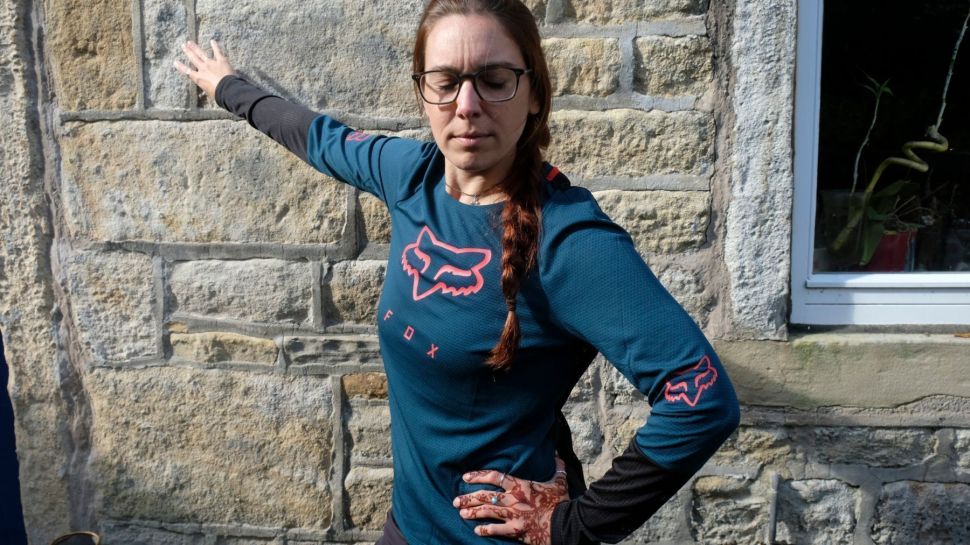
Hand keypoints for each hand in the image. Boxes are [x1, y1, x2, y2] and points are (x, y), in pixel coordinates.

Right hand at [173, 39, 236, 99]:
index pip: (187, 71)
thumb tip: (208, 88)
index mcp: (199, 78)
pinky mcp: (221, 61)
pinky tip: (212, 41)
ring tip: (190, 42)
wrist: (228, 89)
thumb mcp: (209, 93)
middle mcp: (203, 69)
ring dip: (195, 47)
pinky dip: (215, 46)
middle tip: (183, 45)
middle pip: (193, 59)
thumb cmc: (218, 95)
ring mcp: (211, 63)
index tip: (175, 62)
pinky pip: (217, 52)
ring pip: (201, 54)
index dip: (181, 66)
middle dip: (188, 51)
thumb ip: (207, 87)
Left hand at [453, 458, 568, 544]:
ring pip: (487, 512)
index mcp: (521, 486)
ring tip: (461, 513)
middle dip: (469, 497)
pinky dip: (485, 530)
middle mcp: (513, 499)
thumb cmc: (561, 502)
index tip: (466, 477)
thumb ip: (557, 468)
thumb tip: (558, 455)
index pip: (495, 476)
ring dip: (472, 512)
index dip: (479, 475)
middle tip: (456, 500)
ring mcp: (513, 515)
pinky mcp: (515, 530)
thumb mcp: (559, 482)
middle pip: (486, 496)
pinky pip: (496, 530)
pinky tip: (476, 530)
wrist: (565, 523)